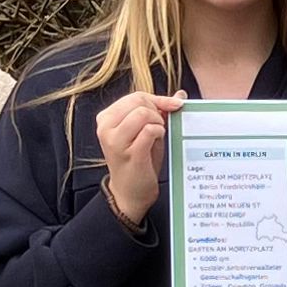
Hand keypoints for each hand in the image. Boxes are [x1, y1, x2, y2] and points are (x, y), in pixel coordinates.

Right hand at [95, 89, 183, 226]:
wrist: (130, 192)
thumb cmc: (138, 160)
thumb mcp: (145, 131)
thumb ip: (159, 111)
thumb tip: (180, 94)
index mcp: (106, 118)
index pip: (135, 96)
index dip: (158, 100)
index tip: (173, 107)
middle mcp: (106, 127)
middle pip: (139, 101)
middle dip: (157, 111)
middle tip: (160, 127)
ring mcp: (115, 141)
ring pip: (143, 113)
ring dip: (157, 122)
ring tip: (157, 135)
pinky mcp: (129, 153)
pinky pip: (149, 130)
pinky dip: (158, 132)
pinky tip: (158, 140)